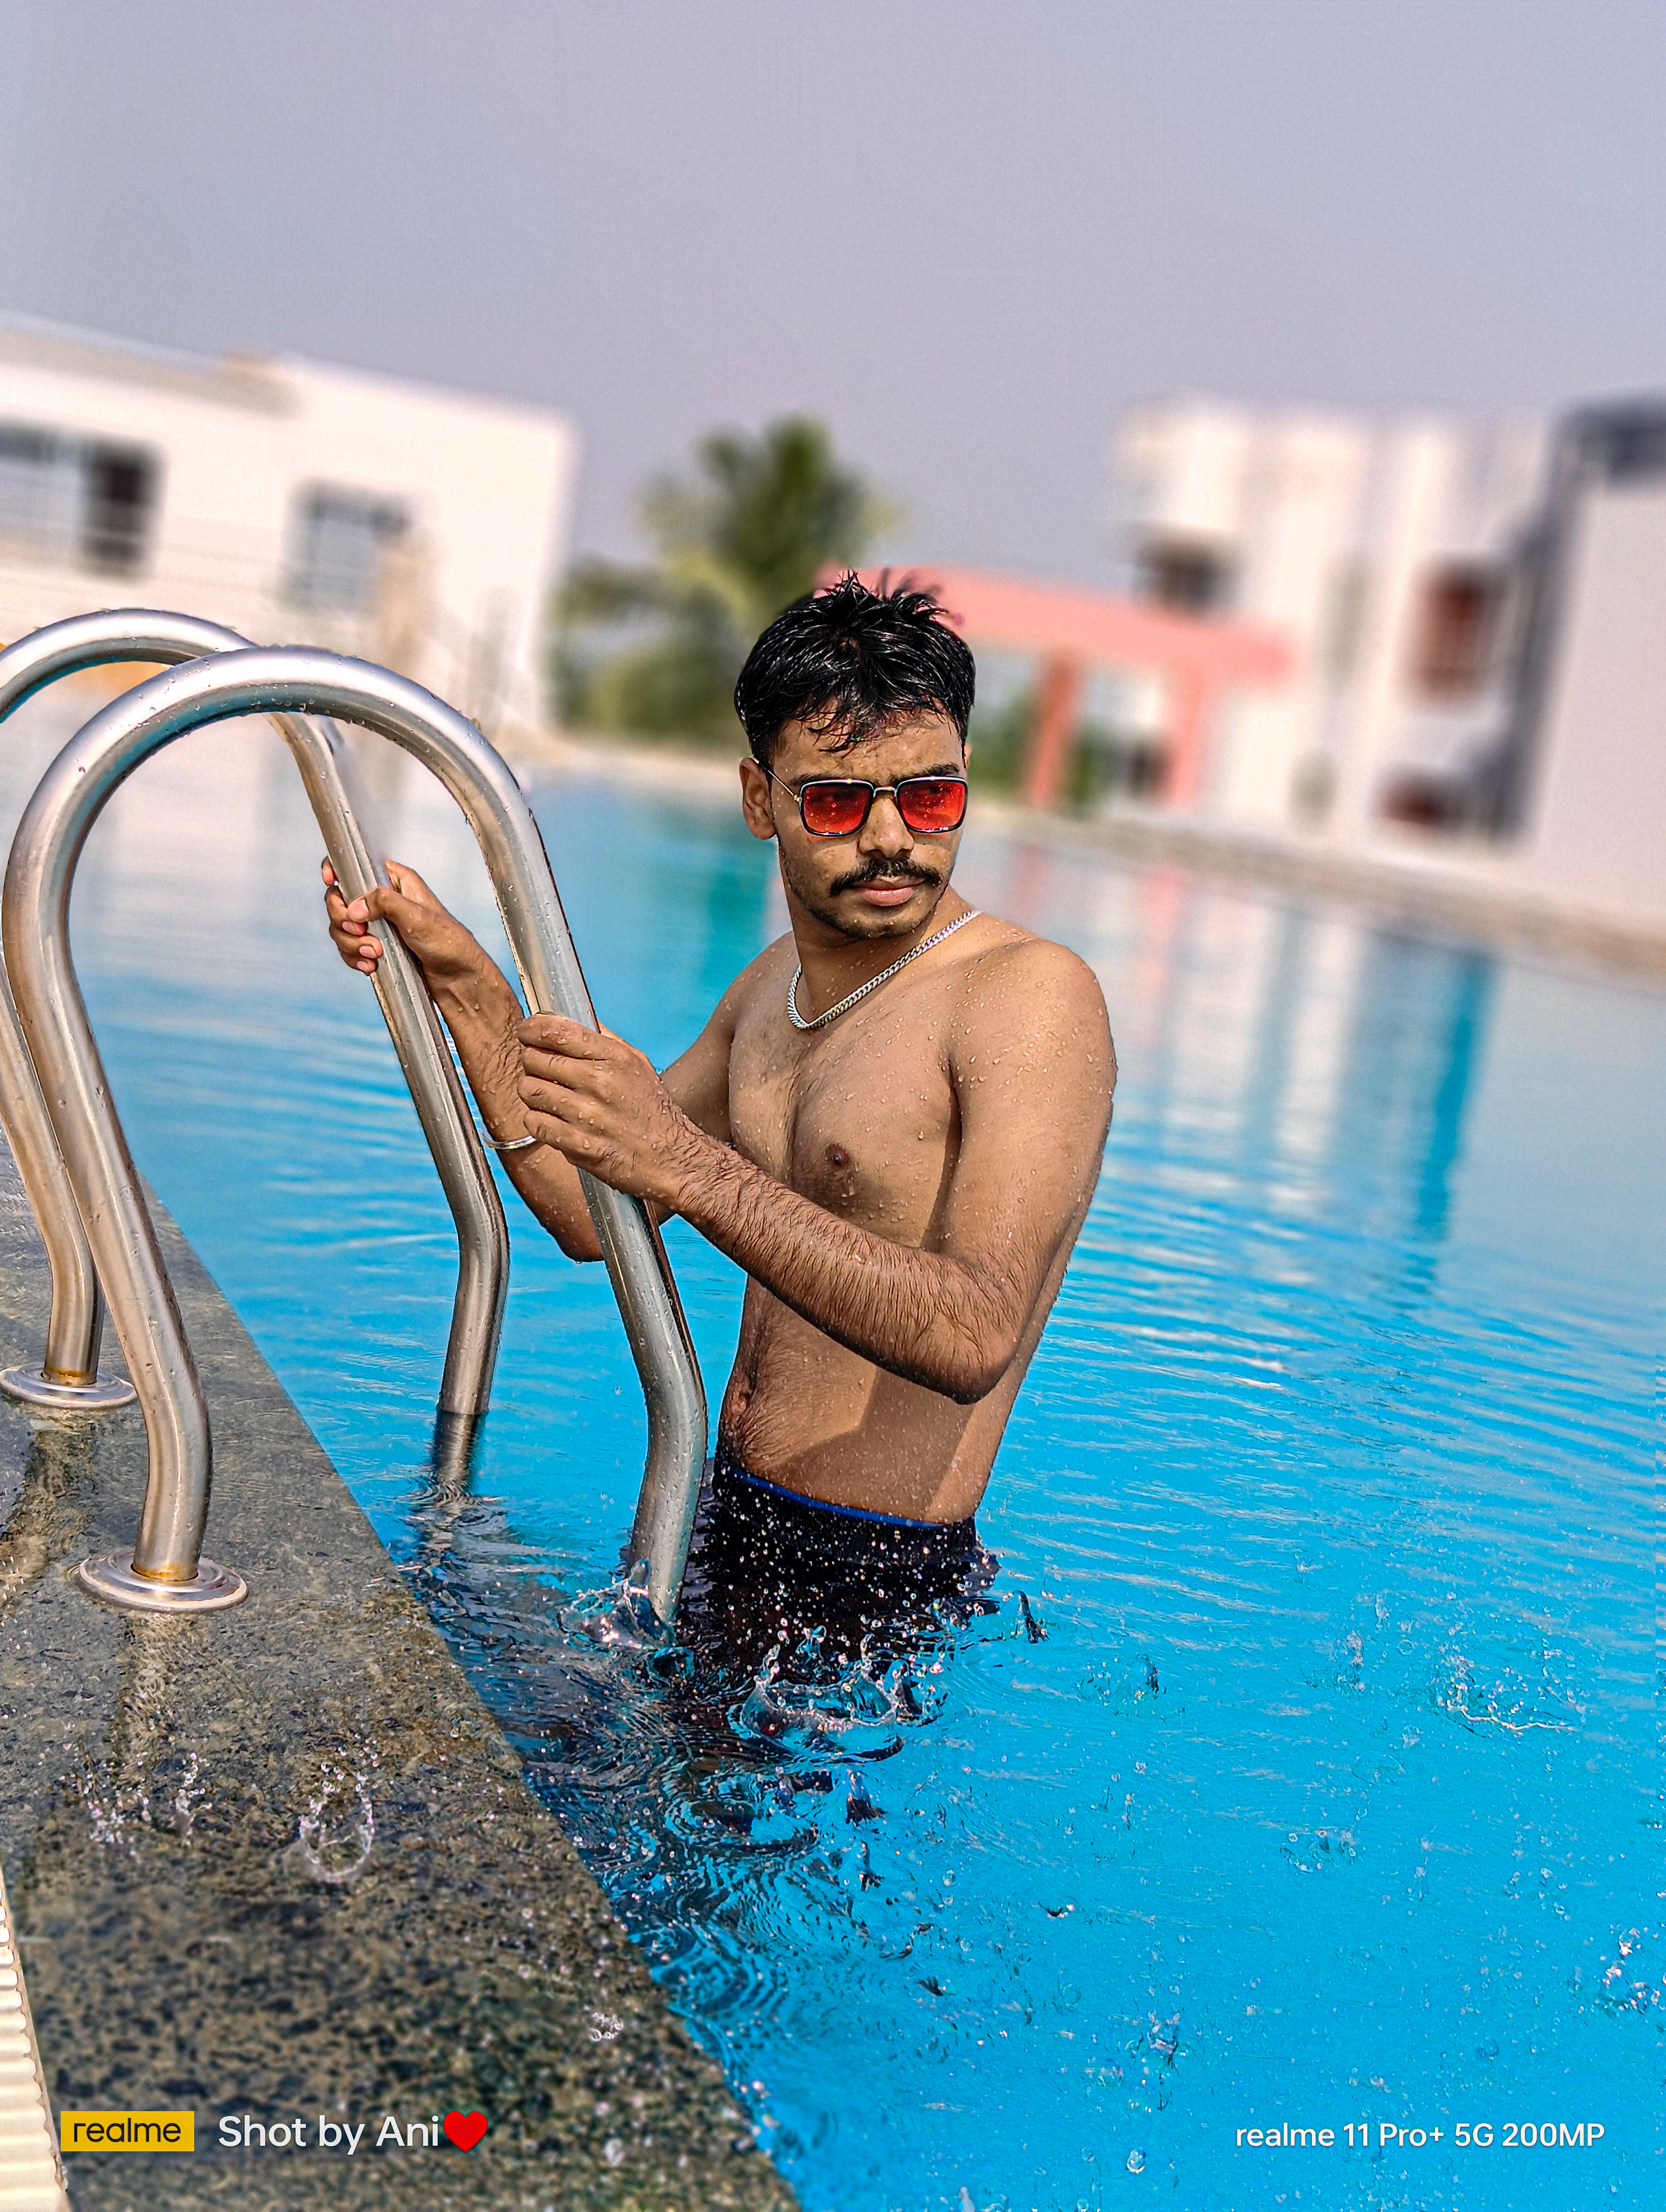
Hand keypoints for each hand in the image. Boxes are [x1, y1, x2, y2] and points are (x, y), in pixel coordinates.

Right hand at [321, 858, 484, 984]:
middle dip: (343, 919)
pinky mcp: (374, 945)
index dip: (337, 869)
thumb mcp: (418, 917)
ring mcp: (376, 923)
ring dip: (351, 943)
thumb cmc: (448, 942)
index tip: (330, 881)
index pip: (356, 865)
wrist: (456, 978)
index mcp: (394, 881)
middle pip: (339, 899)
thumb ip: (385, 903)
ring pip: (341, 927)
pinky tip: (371, 966)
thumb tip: (354, 906)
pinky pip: (349, 948)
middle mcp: (383, 899)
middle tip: (361, 931)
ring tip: (374, 954)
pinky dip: (354, 957)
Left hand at [516, 1014, 709, 1206]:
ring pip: (529, 1089)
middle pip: (535, 1058)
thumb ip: (605, 1041)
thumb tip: (571, 1021)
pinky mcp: (577, 1145)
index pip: (555, 1031)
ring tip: (546, 1094)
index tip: (526, 1031)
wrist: (672, 1158)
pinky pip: (534, 1122)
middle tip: (539, 1068)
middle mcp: (599, 1082)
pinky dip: (537, 1119)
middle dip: (531, 1060)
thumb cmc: (653, 1111)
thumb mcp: (638, 1064)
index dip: (531, 1028)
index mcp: (614, 1057)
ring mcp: (586, 1115)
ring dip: (532, 1090)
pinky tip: (551, 1119)